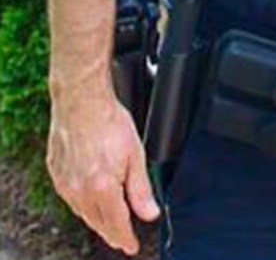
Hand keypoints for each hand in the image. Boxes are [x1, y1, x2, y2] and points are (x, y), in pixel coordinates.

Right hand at [47, 91, 159, 255]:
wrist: (81, 101)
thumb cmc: (109, 121)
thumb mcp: (135, 154)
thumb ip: (141, 188)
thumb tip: (150, 213)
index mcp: (103, 188)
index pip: (116, 224)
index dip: (126, 238)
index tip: (132, 246)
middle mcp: (80, 191)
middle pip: (98, 222)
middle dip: (112, 232)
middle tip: (122, 237)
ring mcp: (65, 183)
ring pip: (83, 212)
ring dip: (97, 219)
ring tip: (108, 222)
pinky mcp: (56, 173)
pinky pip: (70, 198)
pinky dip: (82, 203)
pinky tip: (90, 199)